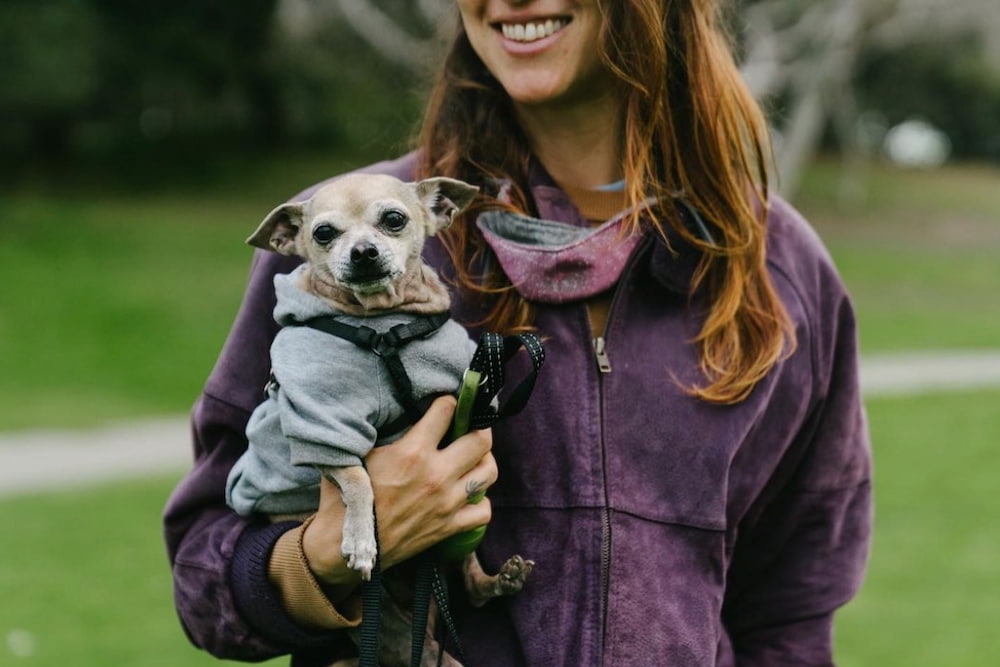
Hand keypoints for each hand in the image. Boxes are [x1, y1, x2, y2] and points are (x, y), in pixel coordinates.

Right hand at [302, 395, 496, 590]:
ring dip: (484, 461)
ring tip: (472, 458)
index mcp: (413, 452)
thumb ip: (386, 434)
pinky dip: (481, 502)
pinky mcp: (449, 527)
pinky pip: (484, 511)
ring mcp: (446, 502)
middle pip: (481, 440)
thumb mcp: (359, 454)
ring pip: (489, 472)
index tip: (446, 403)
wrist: (344, 545)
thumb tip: (402, 414)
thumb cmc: (346, 497)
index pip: (447, 411)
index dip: (448, 402)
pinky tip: (468, 494)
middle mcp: (437, 475)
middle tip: (469, 426)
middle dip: (478, 427)